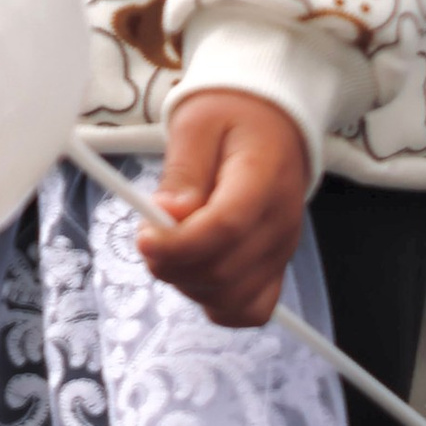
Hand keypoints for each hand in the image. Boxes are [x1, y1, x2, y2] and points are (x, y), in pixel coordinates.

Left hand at [138, 90, 308, 327]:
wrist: (272, 121)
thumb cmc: (232, 116)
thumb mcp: (197, 124)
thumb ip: (183, 171)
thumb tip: (166, 215)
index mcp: (264, 181)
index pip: (225, 230)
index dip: (178, 245)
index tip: (144, 237)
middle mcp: (280, 225)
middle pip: (224, 272)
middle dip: (173, 265)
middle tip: (149, 238)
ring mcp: (282, 252)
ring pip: (232, 299)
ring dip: (189, 284)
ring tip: (173, 249)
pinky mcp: (276, 267)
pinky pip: (249, 310)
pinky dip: (217, 303)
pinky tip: (195, 272)